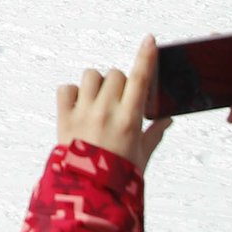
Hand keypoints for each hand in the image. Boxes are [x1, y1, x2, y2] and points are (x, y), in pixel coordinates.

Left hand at [57, 36, 170, 171]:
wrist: (88, 191)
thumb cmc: (119, 175)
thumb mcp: (143, 155)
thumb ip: (155, 133)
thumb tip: (167, 118)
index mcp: (130, 120)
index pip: (140, 80)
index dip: (146, 57)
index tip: (150, 40)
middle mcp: (106, 111)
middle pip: (116, 74)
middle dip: (121, 83)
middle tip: (119, 102)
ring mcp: (83, 112)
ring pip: (91, 75)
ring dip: (98, 84)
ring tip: (98, 102)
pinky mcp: (63, 115)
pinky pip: (66, 88)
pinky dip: (73, 93)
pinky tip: (79, 107)